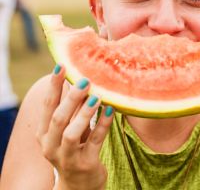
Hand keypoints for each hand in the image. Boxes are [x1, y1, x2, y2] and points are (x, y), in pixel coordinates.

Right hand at [36, 65, 113, 189]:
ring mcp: (67, 157)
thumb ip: (71, 108)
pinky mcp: (85, 164)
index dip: (54, 85)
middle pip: (58, 118)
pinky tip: (111, 110)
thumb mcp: (68, 128)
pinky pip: (95, 141)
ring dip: (85, 112)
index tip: (62, 65)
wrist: (78, 184)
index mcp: (44, 133)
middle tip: (85, 80)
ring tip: (97, 96)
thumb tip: (80, 78)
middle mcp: (50, 146)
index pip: (47, 105)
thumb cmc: (74, 147)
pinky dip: (103, 124)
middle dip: (71, 97)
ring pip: (72, 133)